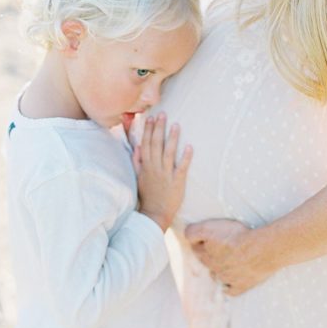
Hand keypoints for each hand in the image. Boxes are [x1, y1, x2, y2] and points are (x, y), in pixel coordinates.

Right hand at [134, 114, 191, 232]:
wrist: (155, 213)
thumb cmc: (147, 195)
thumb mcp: (138, 177)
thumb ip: (137, 161)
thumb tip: (137, 146)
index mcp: (145, 166)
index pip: (146, 144)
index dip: (148, 130)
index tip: (150, 118)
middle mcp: (154, 168)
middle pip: (156, 144)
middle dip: (159, 128)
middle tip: (163, 114)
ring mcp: (166, 174)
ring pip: (168, 153)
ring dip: (172, 138)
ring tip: (176, 125)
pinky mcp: (177, 181)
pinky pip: (181, 167)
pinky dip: (185, 157)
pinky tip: (189, 147)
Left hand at [184, 219, 275, 295]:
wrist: (261, 249)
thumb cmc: (236, 236)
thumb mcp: (209, 228)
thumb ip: (193, 232)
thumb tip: (186, 237)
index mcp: (206, 254)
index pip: (196, 248)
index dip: (199, 242)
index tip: (203, 238)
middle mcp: (214, 268)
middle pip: (206, 262)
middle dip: (207, 256)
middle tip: (213, 250)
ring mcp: (228, 278)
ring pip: (218, 276)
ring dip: (218, 271)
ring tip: (223, 265)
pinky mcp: (242, 285)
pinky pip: (231, 291)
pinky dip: (229, 288)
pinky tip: (229, 285)